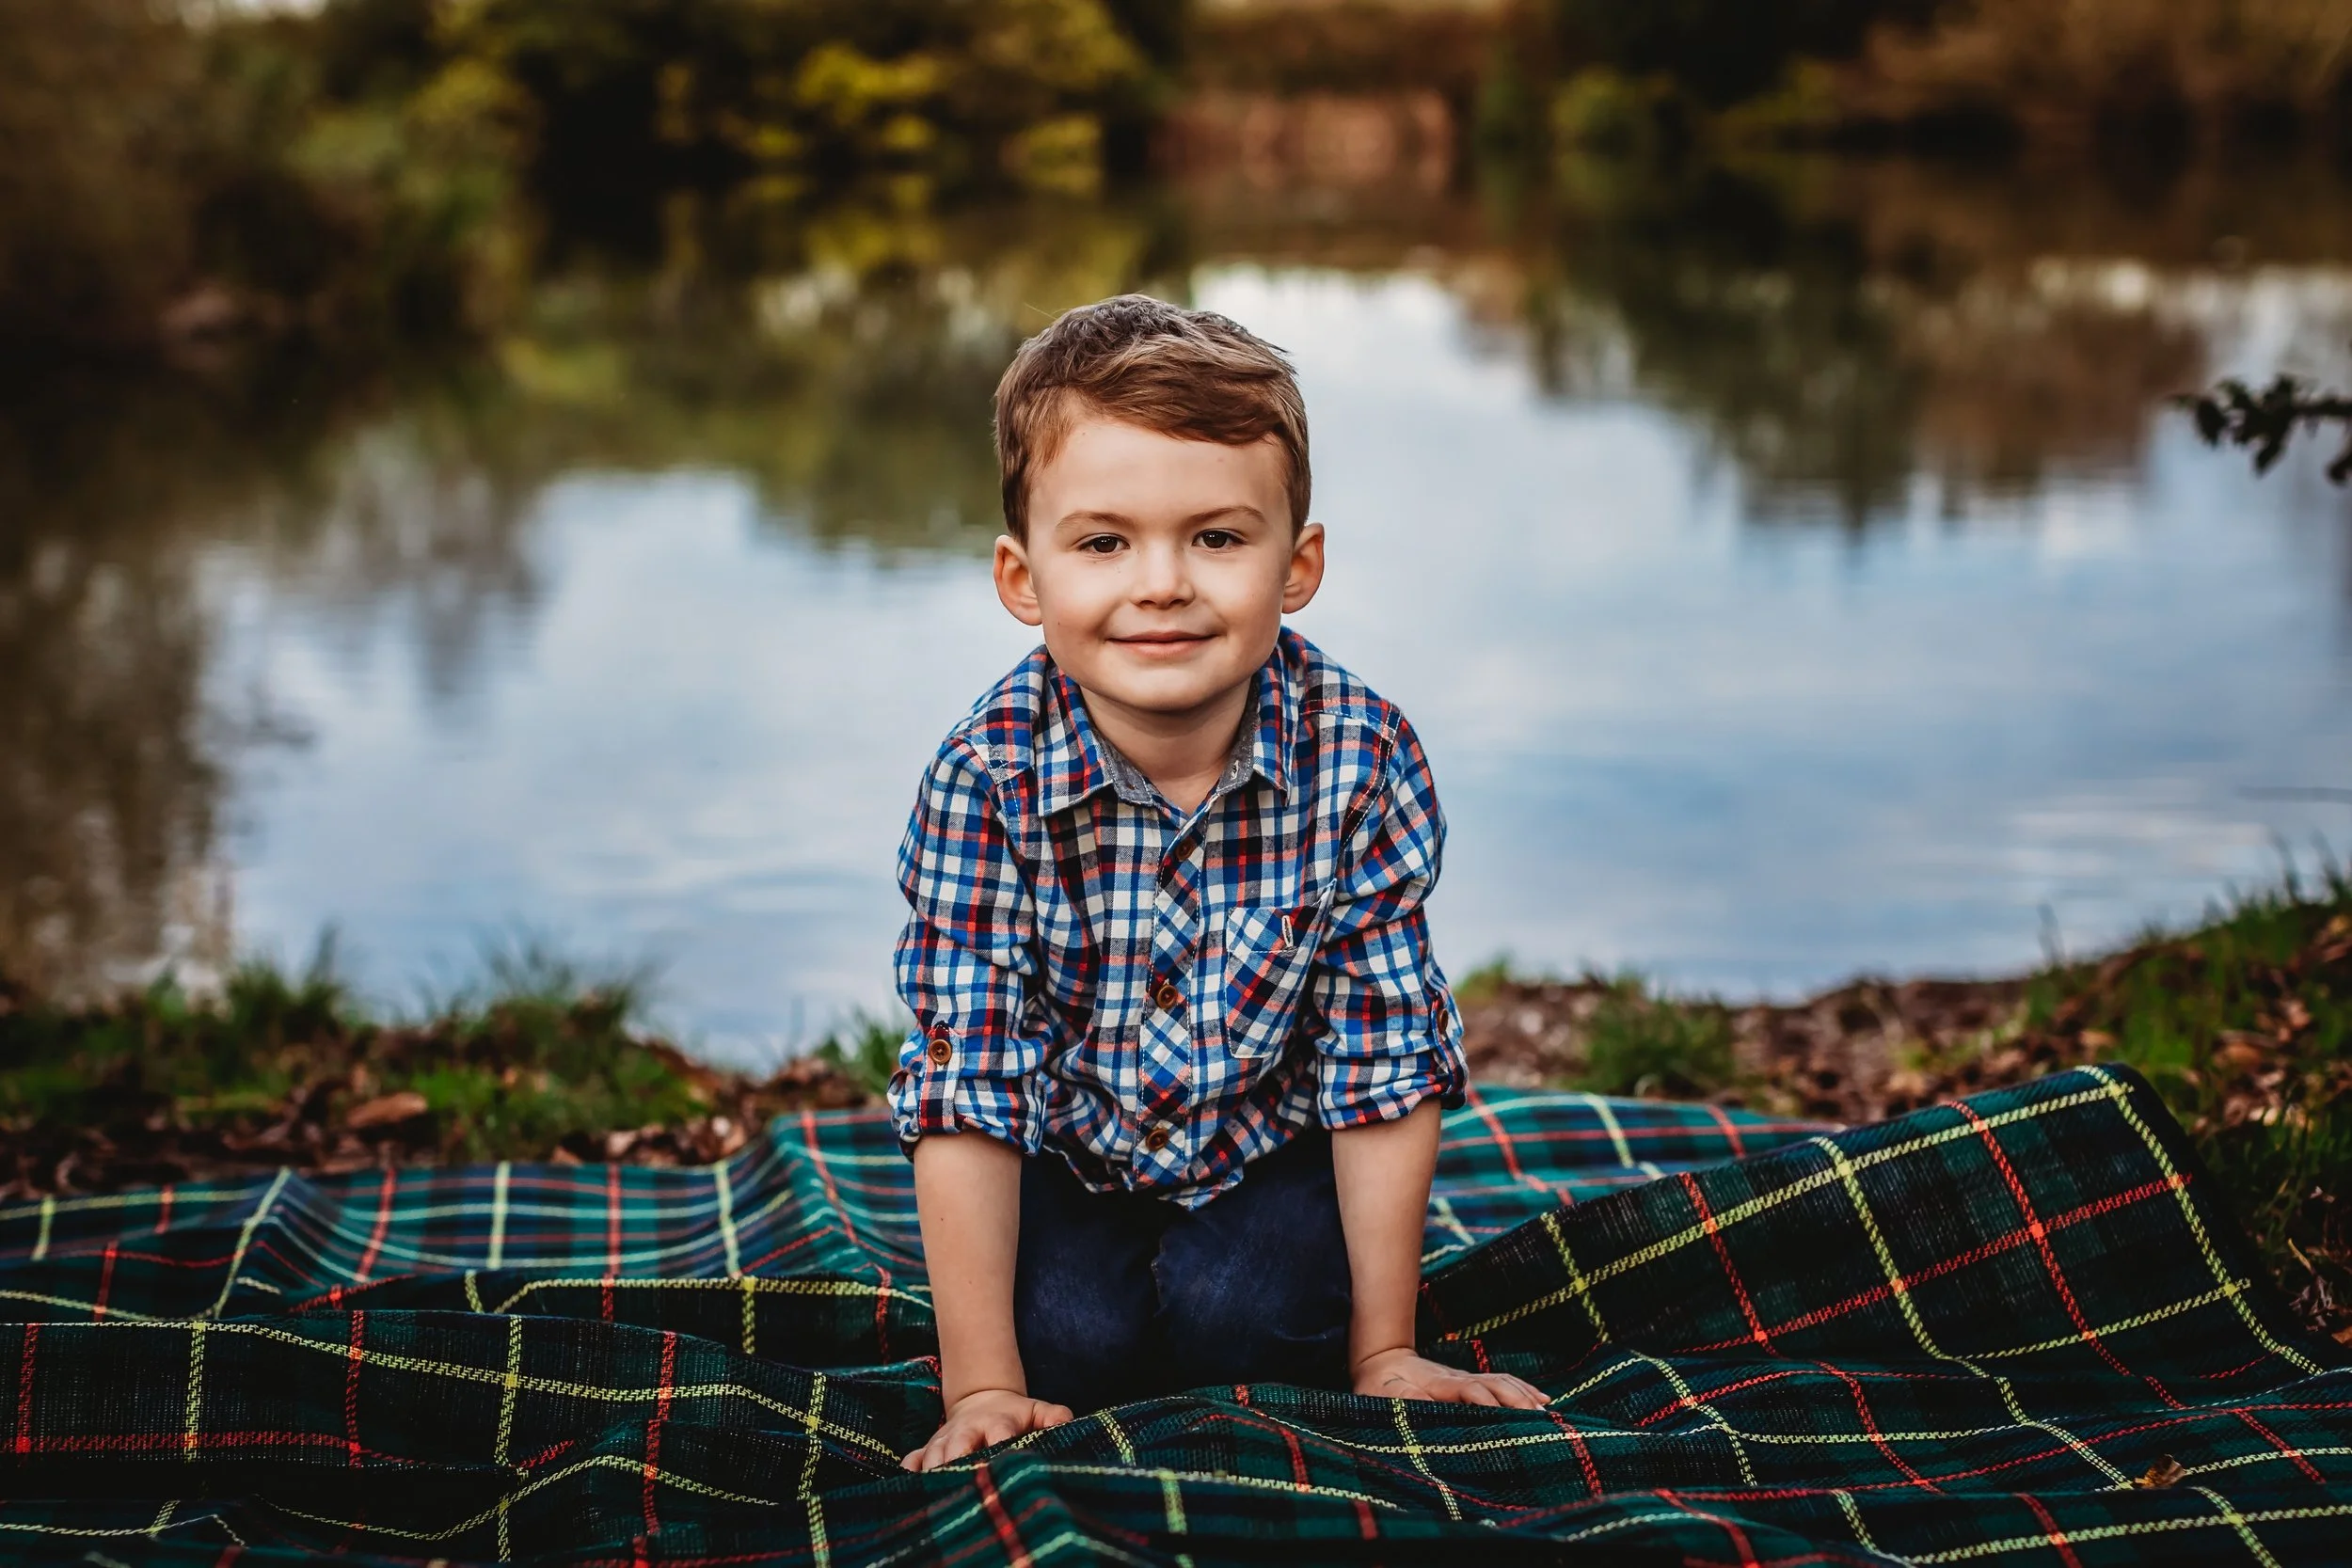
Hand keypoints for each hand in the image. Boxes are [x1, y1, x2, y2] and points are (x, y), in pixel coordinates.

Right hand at [901, 1387, 1073, 1471]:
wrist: (981, 1399)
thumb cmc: (1017, 1414)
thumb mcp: (1038, 1410)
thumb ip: (1054, 1416)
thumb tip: (1066, 1423)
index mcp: (997, 1422)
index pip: (998, 1434)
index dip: (999, 1447)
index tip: (1001, 1463)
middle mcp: (968, 1430)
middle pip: (958, 1446)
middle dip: (958, 1463)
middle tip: (962, 1484)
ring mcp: (946, 1438)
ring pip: (934, 1454)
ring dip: (935, 1472)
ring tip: (938, 1493)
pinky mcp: (930, 1446)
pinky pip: (914, 1459)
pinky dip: (911, 1471)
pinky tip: (911, 1487)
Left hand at [1351, 1347, 1547, 1408]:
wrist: (1380, 1360)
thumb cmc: (1379, 1386)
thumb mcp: (1383, 1395)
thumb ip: (1404, 1400)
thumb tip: (1426, 1406)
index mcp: (1437, 1384)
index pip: (1468, 1388)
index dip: (1484, 1399)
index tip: (1500, 1414)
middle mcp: (1457, 1378)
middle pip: (1493, 1383)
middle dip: (1516, 1398)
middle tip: (1538, 1417)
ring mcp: (1466, 1378)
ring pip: (1501, 1382)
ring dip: (1524, 1395)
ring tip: (1546, 1413)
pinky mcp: (1469, 1382)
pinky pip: (1501, 1383)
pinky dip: (1523, 1390)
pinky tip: (1542, 1400)